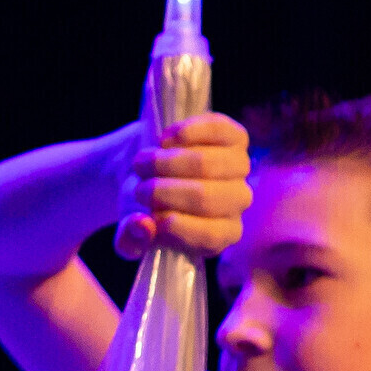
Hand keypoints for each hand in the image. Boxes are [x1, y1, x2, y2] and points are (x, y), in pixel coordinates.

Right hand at [115, 112, 251, 260]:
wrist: (148, 167)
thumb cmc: (144, 204)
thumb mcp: (131, 228)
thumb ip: (131, 239)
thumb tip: (142, 225)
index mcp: (221, 234)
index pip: (210, 235)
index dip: (176, 227)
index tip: (148, 216)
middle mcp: (237, 201)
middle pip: (205, 198)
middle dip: (162, 191)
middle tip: (139, 189)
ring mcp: (239, 168)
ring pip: (206, 164)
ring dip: (165, 162)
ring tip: (143, 163)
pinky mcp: (236, 137)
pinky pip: (216, 131)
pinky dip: (184, 134)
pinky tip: (164, 141)